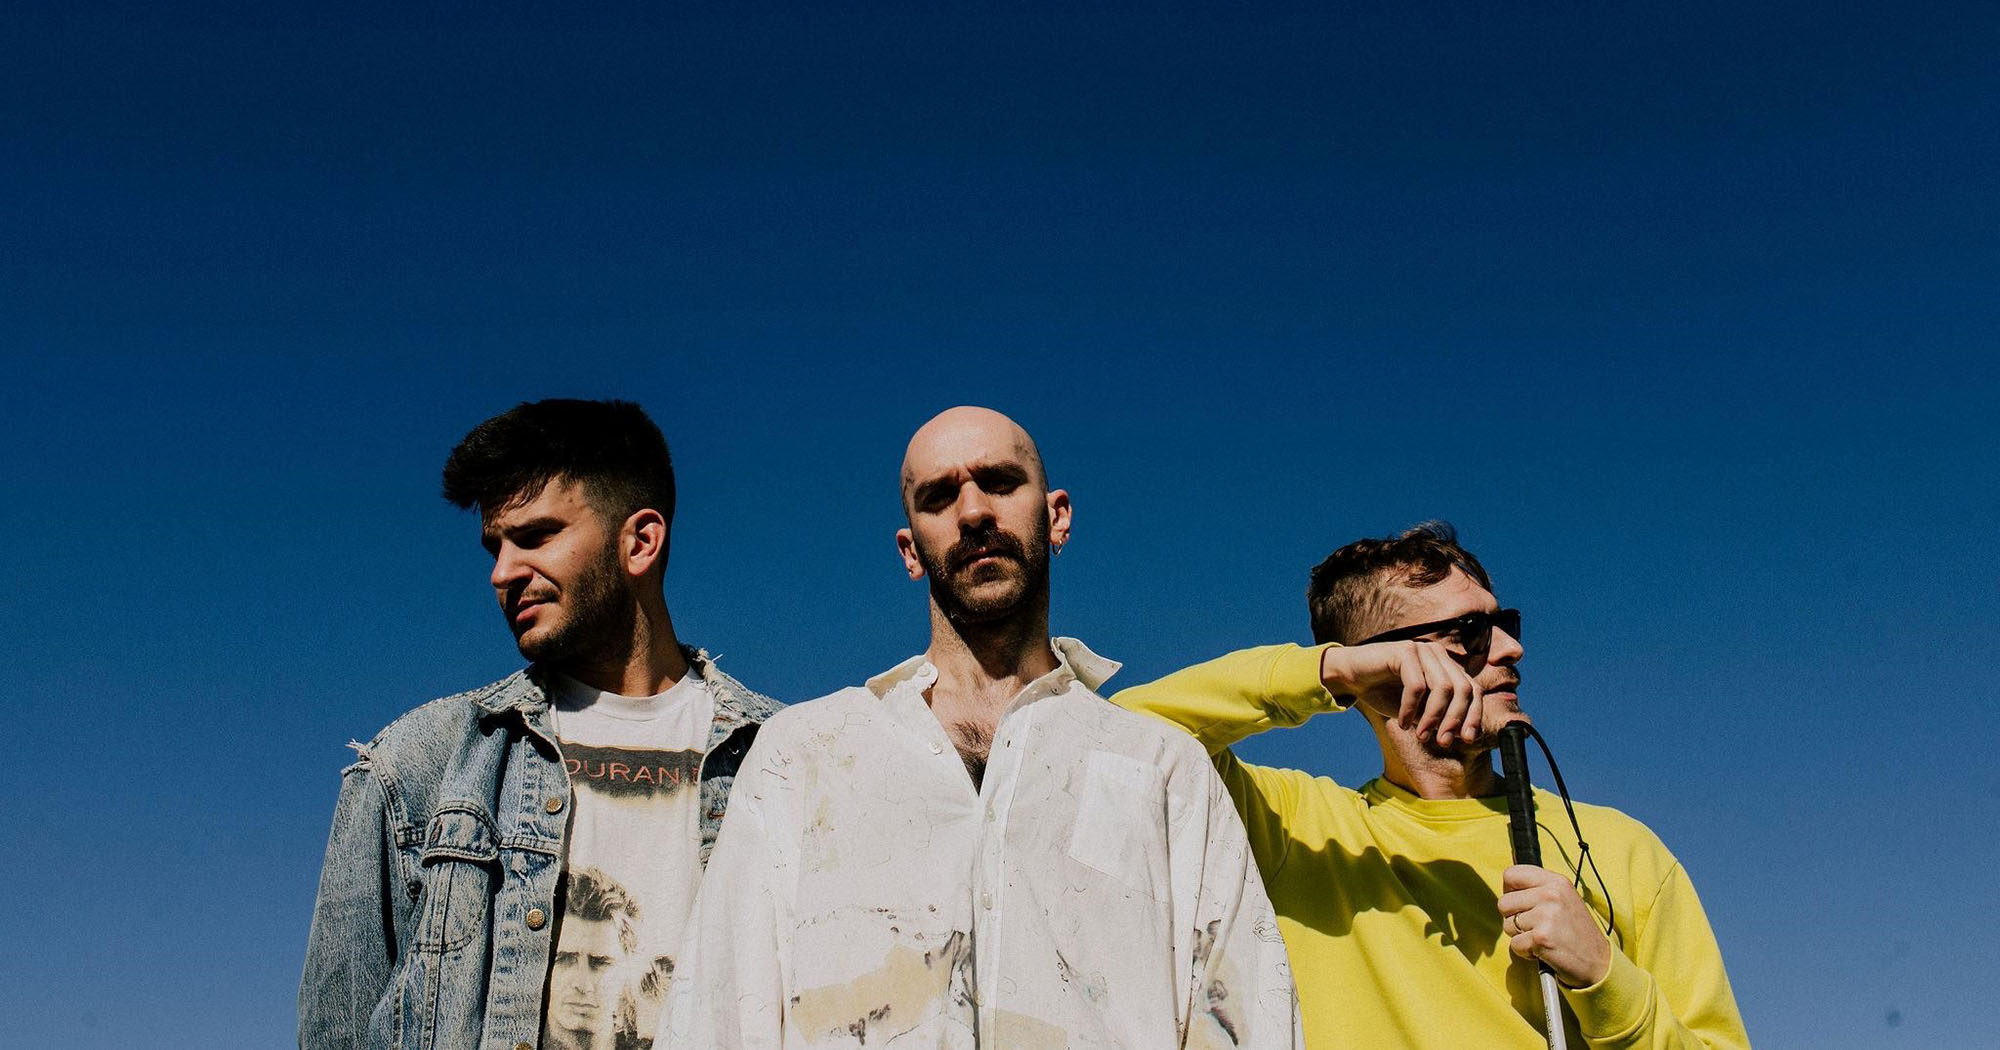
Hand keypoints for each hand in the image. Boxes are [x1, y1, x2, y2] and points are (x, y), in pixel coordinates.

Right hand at [1319, 642, 1482, 746]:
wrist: (1351, 678)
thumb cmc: (1384, 693)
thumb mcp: (1418, 710)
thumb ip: (1439, 716)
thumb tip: (1465, 734)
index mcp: (1446, 666)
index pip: (1473, 690)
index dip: (1474, 715)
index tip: (1466, 739)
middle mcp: (1438, 655)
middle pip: (1462, 689)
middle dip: (1454, 720)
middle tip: (1442, 742)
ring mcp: (1422, 650)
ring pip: (1443, 688)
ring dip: (1433, 717)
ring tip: (1421, 735)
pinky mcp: (1404, 651)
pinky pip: (1416, 686)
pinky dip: (1411, 709)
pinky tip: (1403, 723)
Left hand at [1498, 864, 1611, 987]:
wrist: (1599, 962)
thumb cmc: (1576, 932)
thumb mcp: (1564, 899)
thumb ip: (1538, 889)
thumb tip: (1508, 888)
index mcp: (1556, 882)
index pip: (1511, 874)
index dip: (1509, 891)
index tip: (1521, 902)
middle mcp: (1551, 895)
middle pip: (1504, 903)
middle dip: (1514, 918)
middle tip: (1536, 926)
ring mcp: (1546, 916)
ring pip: (1507, 925)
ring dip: (1521, 936)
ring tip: (1543, 938)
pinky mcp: (1541, 938)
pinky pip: (1514, 944)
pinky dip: (1525, 952)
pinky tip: (1544, 950)